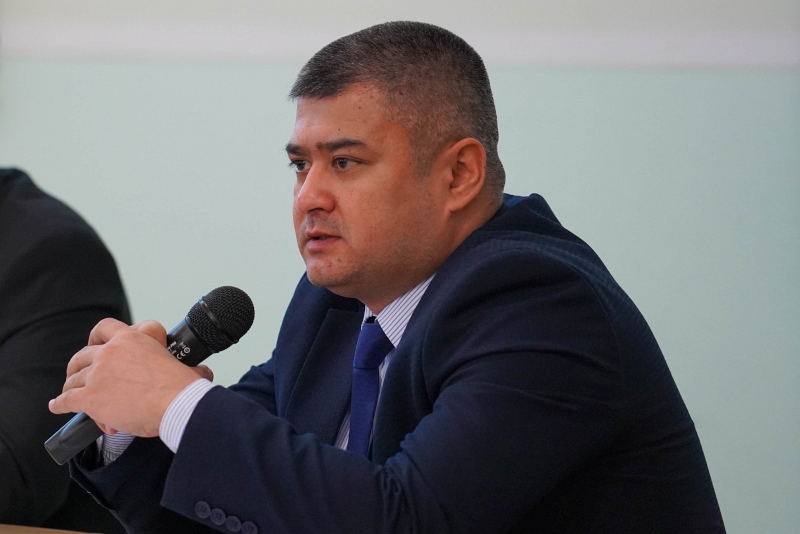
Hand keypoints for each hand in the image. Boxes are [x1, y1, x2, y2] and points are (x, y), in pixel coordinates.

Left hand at [48, 318, 213, 436]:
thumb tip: (203, 371)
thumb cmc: (182, 387)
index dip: (96, 337)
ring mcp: (98, 374)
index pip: (105, 328)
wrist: (176, 403)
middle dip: (78, 365)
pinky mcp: (90, 397)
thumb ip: (190, 365)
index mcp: (132, 339)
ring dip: (71, 388)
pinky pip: (67, 400)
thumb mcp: (186, 366)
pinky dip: (60, 404)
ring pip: (73, 379)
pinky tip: (57, 407)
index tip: (95, 344)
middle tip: (79, 374)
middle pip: (82, 355)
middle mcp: (110, 352)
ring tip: (70, 395)